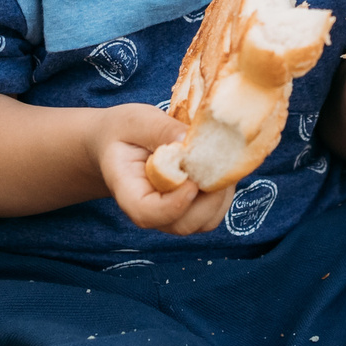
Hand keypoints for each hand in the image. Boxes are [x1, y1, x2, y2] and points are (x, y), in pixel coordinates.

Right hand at [88, 104, 233, 235]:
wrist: (121, 142)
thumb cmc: (124, 131)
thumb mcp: (137, 121)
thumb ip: (160, 130)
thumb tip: (189, 141)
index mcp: (128, 191)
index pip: (147, 213)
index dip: (174, 205)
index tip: (191, 183)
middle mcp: (150, 211)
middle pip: (182, 224)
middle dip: (208, 199)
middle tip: (217, 163)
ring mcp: (172, 213)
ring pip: (204, 221)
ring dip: (221, 194)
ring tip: (220, 160)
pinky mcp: (191, 208)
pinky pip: (215, 210)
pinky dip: (225, 191)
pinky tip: (220, 165)